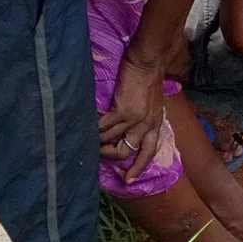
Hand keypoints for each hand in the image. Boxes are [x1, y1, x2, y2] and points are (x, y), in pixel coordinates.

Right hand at [99, 50, 168, 182]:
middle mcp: (146, 124)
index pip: (148, 151)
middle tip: (98, 151)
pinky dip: (94, 128)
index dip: (138, 167)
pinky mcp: (122, 110)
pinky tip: (87, 125)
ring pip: (111, 140)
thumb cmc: (148, 79)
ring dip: (98, 141)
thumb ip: (144, 118)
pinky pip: (103, 126)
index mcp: (155, 123)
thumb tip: (130, 130)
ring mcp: (135, 118)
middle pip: (126, 151)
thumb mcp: (153, 103)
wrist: (147, 61)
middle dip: (110, 155)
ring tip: (89, 138)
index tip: (129, 180)